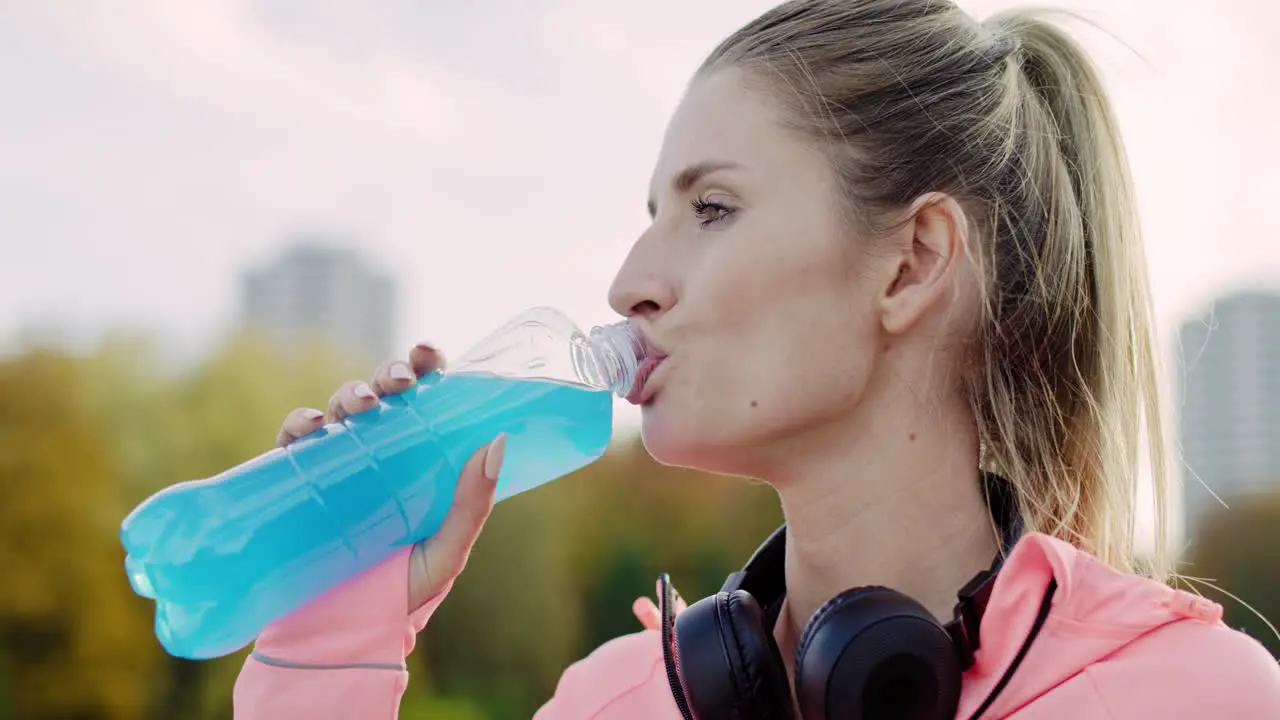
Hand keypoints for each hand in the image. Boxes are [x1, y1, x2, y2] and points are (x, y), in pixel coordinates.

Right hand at [274, 342, 506, 610]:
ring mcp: (338, 464)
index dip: (426, 366)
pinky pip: (295, 440)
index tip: (429, 355)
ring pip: (341, 408)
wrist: (346, 633)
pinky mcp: (298, 482)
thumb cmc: (404, 592)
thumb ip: (472, 504)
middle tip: (399, 383)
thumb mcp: (448, 549)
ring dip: (349, 393)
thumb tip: (497, 441)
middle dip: (388, 375)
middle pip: (383, 394)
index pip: (426, 399)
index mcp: (420, 458)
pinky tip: (312, 427)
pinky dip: (299, 423)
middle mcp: (379, 452)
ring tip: (362, 406)